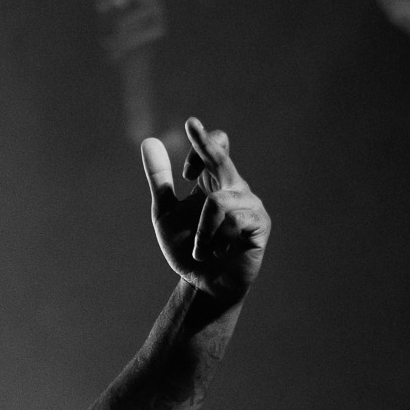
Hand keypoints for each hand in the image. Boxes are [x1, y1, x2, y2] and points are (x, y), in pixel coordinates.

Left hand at [141, 117, 269, 305]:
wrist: (203, 285)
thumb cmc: (188, 249)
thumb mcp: (164, 213)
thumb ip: (159, 179)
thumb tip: (149, 140)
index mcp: (213, 181)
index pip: (214, 147)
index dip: (199, 146)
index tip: (184, 172)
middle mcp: (234, 187)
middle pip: (222, 156)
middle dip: (206, 145)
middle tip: (191, 125)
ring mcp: (250, 205)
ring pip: (217, 202)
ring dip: (201, 231)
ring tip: (202, 250)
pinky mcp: (260, 225)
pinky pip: (232, 220)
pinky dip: (213, 240)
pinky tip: (217, 252)